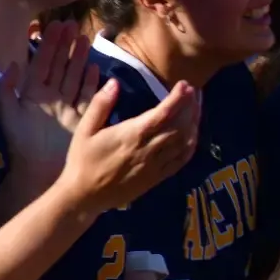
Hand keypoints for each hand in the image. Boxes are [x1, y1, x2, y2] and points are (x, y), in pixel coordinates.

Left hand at [0, 21, 101, 185]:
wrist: (38, 171)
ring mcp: (68, 105)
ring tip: (85, 38)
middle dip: (66, 45)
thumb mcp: (8, 114)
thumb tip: (13, 63)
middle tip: (73, 24)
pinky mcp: (82, 117)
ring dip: (80, 58)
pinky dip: (91, 81)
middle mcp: (51, 96)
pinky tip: (94, 67)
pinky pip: (88, 95)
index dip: (48, 44)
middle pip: (60, 65)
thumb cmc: (21, 144)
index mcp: (32, 93)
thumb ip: (6, 89)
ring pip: (74, 76)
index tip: (54, 25)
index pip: (41, 63)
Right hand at [57, 78, 200, 212]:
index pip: (163, 114)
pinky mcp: (158, 177)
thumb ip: (100, 104)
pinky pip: (181, 160)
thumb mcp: (84, 129)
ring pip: (184, 142)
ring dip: (194, 123)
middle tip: (194, 91)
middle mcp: (149, 150)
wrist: (84, 196)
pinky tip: (193, 134)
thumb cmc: (83, 160)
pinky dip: (191, 145)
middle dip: (190, 107)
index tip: (185, 84)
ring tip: (196, 107)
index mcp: (132, 135)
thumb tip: (114, 82)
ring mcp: (156, 165)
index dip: (178, 98)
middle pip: (179, 126)